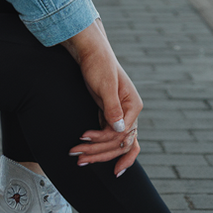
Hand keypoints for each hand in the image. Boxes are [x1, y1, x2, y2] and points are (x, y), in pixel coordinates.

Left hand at [62, 20, 142, 175]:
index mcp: (133, 105)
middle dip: (99, 152)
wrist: (91, 52)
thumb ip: (113, 107)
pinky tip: (89, 156)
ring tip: (79, 160)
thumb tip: (121, 129)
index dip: (102, 139)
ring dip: (98, 153)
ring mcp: (121, 115)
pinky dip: (99, 146)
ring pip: (114, 143)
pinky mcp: (110, 115)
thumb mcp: (106, 86)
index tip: (83, 138)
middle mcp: (130, 112)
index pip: (121, 133)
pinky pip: (109, 137)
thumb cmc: (98, 65)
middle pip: (118, 142)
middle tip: (78, 159)